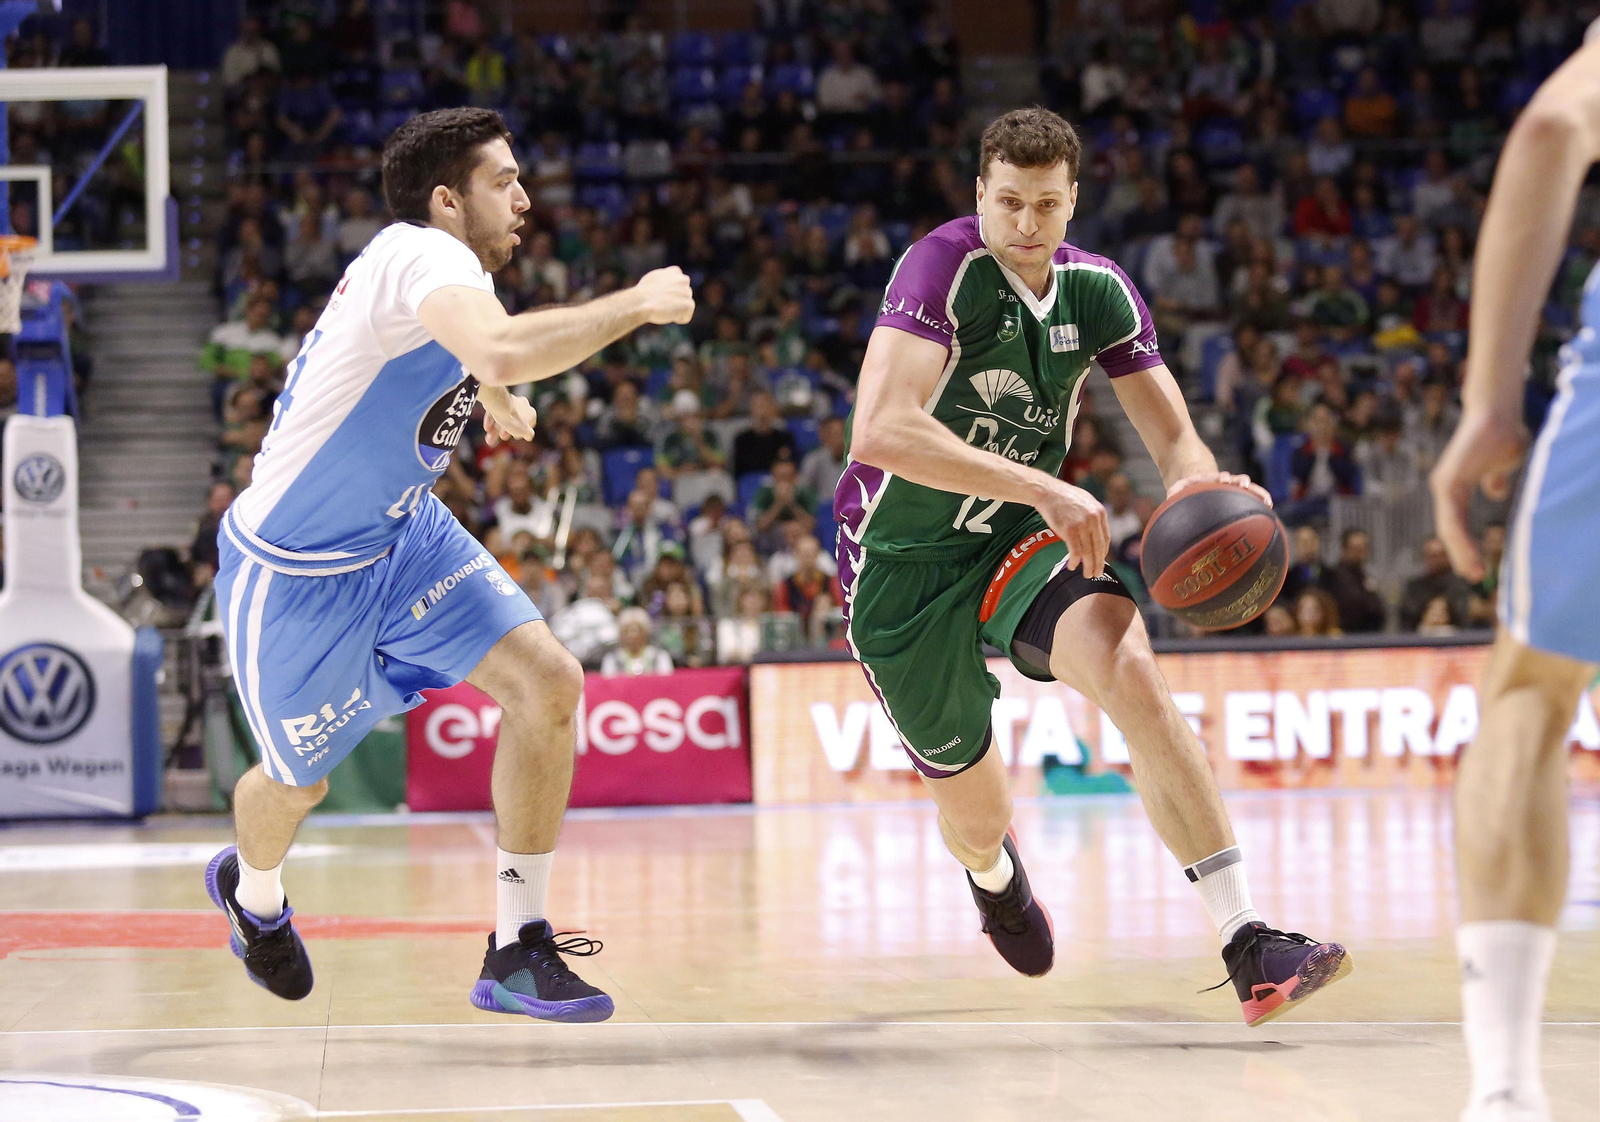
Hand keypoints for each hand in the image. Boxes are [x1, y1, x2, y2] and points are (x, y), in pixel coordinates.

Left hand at [483, 393, 536, 446]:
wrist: (499, 404)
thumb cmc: (513, 418)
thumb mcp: (524, 431)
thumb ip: (528, 434)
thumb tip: (529, 436)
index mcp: (530, 412)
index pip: (528, 423)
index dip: (522, 432)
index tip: (515, 437)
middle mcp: (521, 404)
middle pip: (513, 421)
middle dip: (506, 432)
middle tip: (501, 438)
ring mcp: (509, 401)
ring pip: (503, 417)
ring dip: (496, 429)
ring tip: (489, 438)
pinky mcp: (497, 399)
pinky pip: (495, 411)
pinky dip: (491, 420)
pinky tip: (487, 428)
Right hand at [635, 266, 694, 324]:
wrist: (641, 301)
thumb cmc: (643, 293)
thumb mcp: (653, 279)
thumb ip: (665, 280)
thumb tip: (669, 286)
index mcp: (675, 272)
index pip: (681, 284)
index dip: (672, 293)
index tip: (662, 296)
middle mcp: (683, 280)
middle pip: (684, 296)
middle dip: (675, 301)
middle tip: (661, 303)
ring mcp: (687, 292)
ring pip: (685, 306)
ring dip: (676, 310)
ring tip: (663, 308)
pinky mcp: (689, 304)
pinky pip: (686, 317)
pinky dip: (678, 319)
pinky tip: (667, 314)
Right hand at [1037, 481, 1109, 579]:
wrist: (1047, 492)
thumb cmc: (1064, 497)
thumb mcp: (1086, 501)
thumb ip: (1093, 516)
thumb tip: (1096, 534)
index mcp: (1100, 512)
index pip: (1106, 538)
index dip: (1103, 553)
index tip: (1100, 561)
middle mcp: (1094, 519)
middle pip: (1099, 548)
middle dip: (1098, 564)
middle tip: (1096, 574)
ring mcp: (1082, 525)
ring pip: (1088, 552)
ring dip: (1087, 566)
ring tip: (1086, 575)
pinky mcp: (1069, 531)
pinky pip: (1075, 552)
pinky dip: (1074, 561)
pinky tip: (1071, 566)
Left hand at [1166, 470, 1272, 507]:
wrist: (1196, 484)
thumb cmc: (1185, 490)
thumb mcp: (1177, 490)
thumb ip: (1174, 492)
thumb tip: (1168, 497)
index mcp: (1210, 480)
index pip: (1216, 476)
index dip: (1220, 477)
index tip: (1223, 479)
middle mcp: (1224, 482)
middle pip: (1235, 479)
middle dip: (1241, 481)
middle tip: (1245, 484)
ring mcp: (1234, 488)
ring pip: (1248, 488)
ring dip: (1257, 492)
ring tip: (1267, 502)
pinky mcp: (1239, 495)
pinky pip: (1252, 497)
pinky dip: (1260, 501)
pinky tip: (1269, 509)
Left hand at [1430, 408, 1524, 581]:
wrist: (1497, 414)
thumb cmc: (1501, 436)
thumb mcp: (1501, 466)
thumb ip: (1494, 481)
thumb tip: (1495, 495)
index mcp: (1455, 488)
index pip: (1455, 523)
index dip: (1464, 544)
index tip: (1474, 565)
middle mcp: (1445, 489)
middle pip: (1449, 530)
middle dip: (1460, 554)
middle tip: (1473, 576)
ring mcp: (1443, 486)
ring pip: (1449, 528)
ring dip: (1460, 552)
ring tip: (1472, 572)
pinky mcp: (1448, 483)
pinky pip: (1452, 518)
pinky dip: (1460, 539)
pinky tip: (1468, 555)